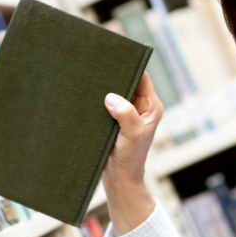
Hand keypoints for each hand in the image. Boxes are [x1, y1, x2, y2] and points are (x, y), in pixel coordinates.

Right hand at [102, 72, 162, 234]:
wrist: (119, 180)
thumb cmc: (131, 159)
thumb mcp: (132, 135)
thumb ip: (125, 115)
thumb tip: (112, 97)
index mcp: (152, 106)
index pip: (142, 77)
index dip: (130, 65)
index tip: (114, 56)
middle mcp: (141, 108)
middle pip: (127, 83)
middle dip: (113, 77)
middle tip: (94, 67)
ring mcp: (127, 115)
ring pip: (114, 94)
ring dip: (103, 90)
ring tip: (87, 81)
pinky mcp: (114, 122)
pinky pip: (105, 106)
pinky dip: (97, 102)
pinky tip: (83, 98)